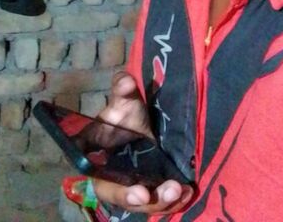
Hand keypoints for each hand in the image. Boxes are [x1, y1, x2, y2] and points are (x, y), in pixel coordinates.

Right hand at [92, 72, 194, 213]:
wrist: (140, 127)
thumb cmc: (125, 116)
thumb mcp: (124, 102)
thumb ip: (122, 91)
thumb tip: (126, 79)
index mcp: (96, 161)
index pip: (102, 181)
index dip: (120, 191)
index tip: (139, 192)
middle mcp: (109, 181)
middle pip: (124, 198)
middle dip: (143, 199)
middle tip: (163, 191)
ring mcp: (129, 189)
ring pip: (143, 203)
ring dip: (162, 201)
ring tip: (179, 190)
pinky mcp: (147, 192)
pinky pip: (157, 203)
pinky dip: (172, 201)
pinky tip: (186, 191)